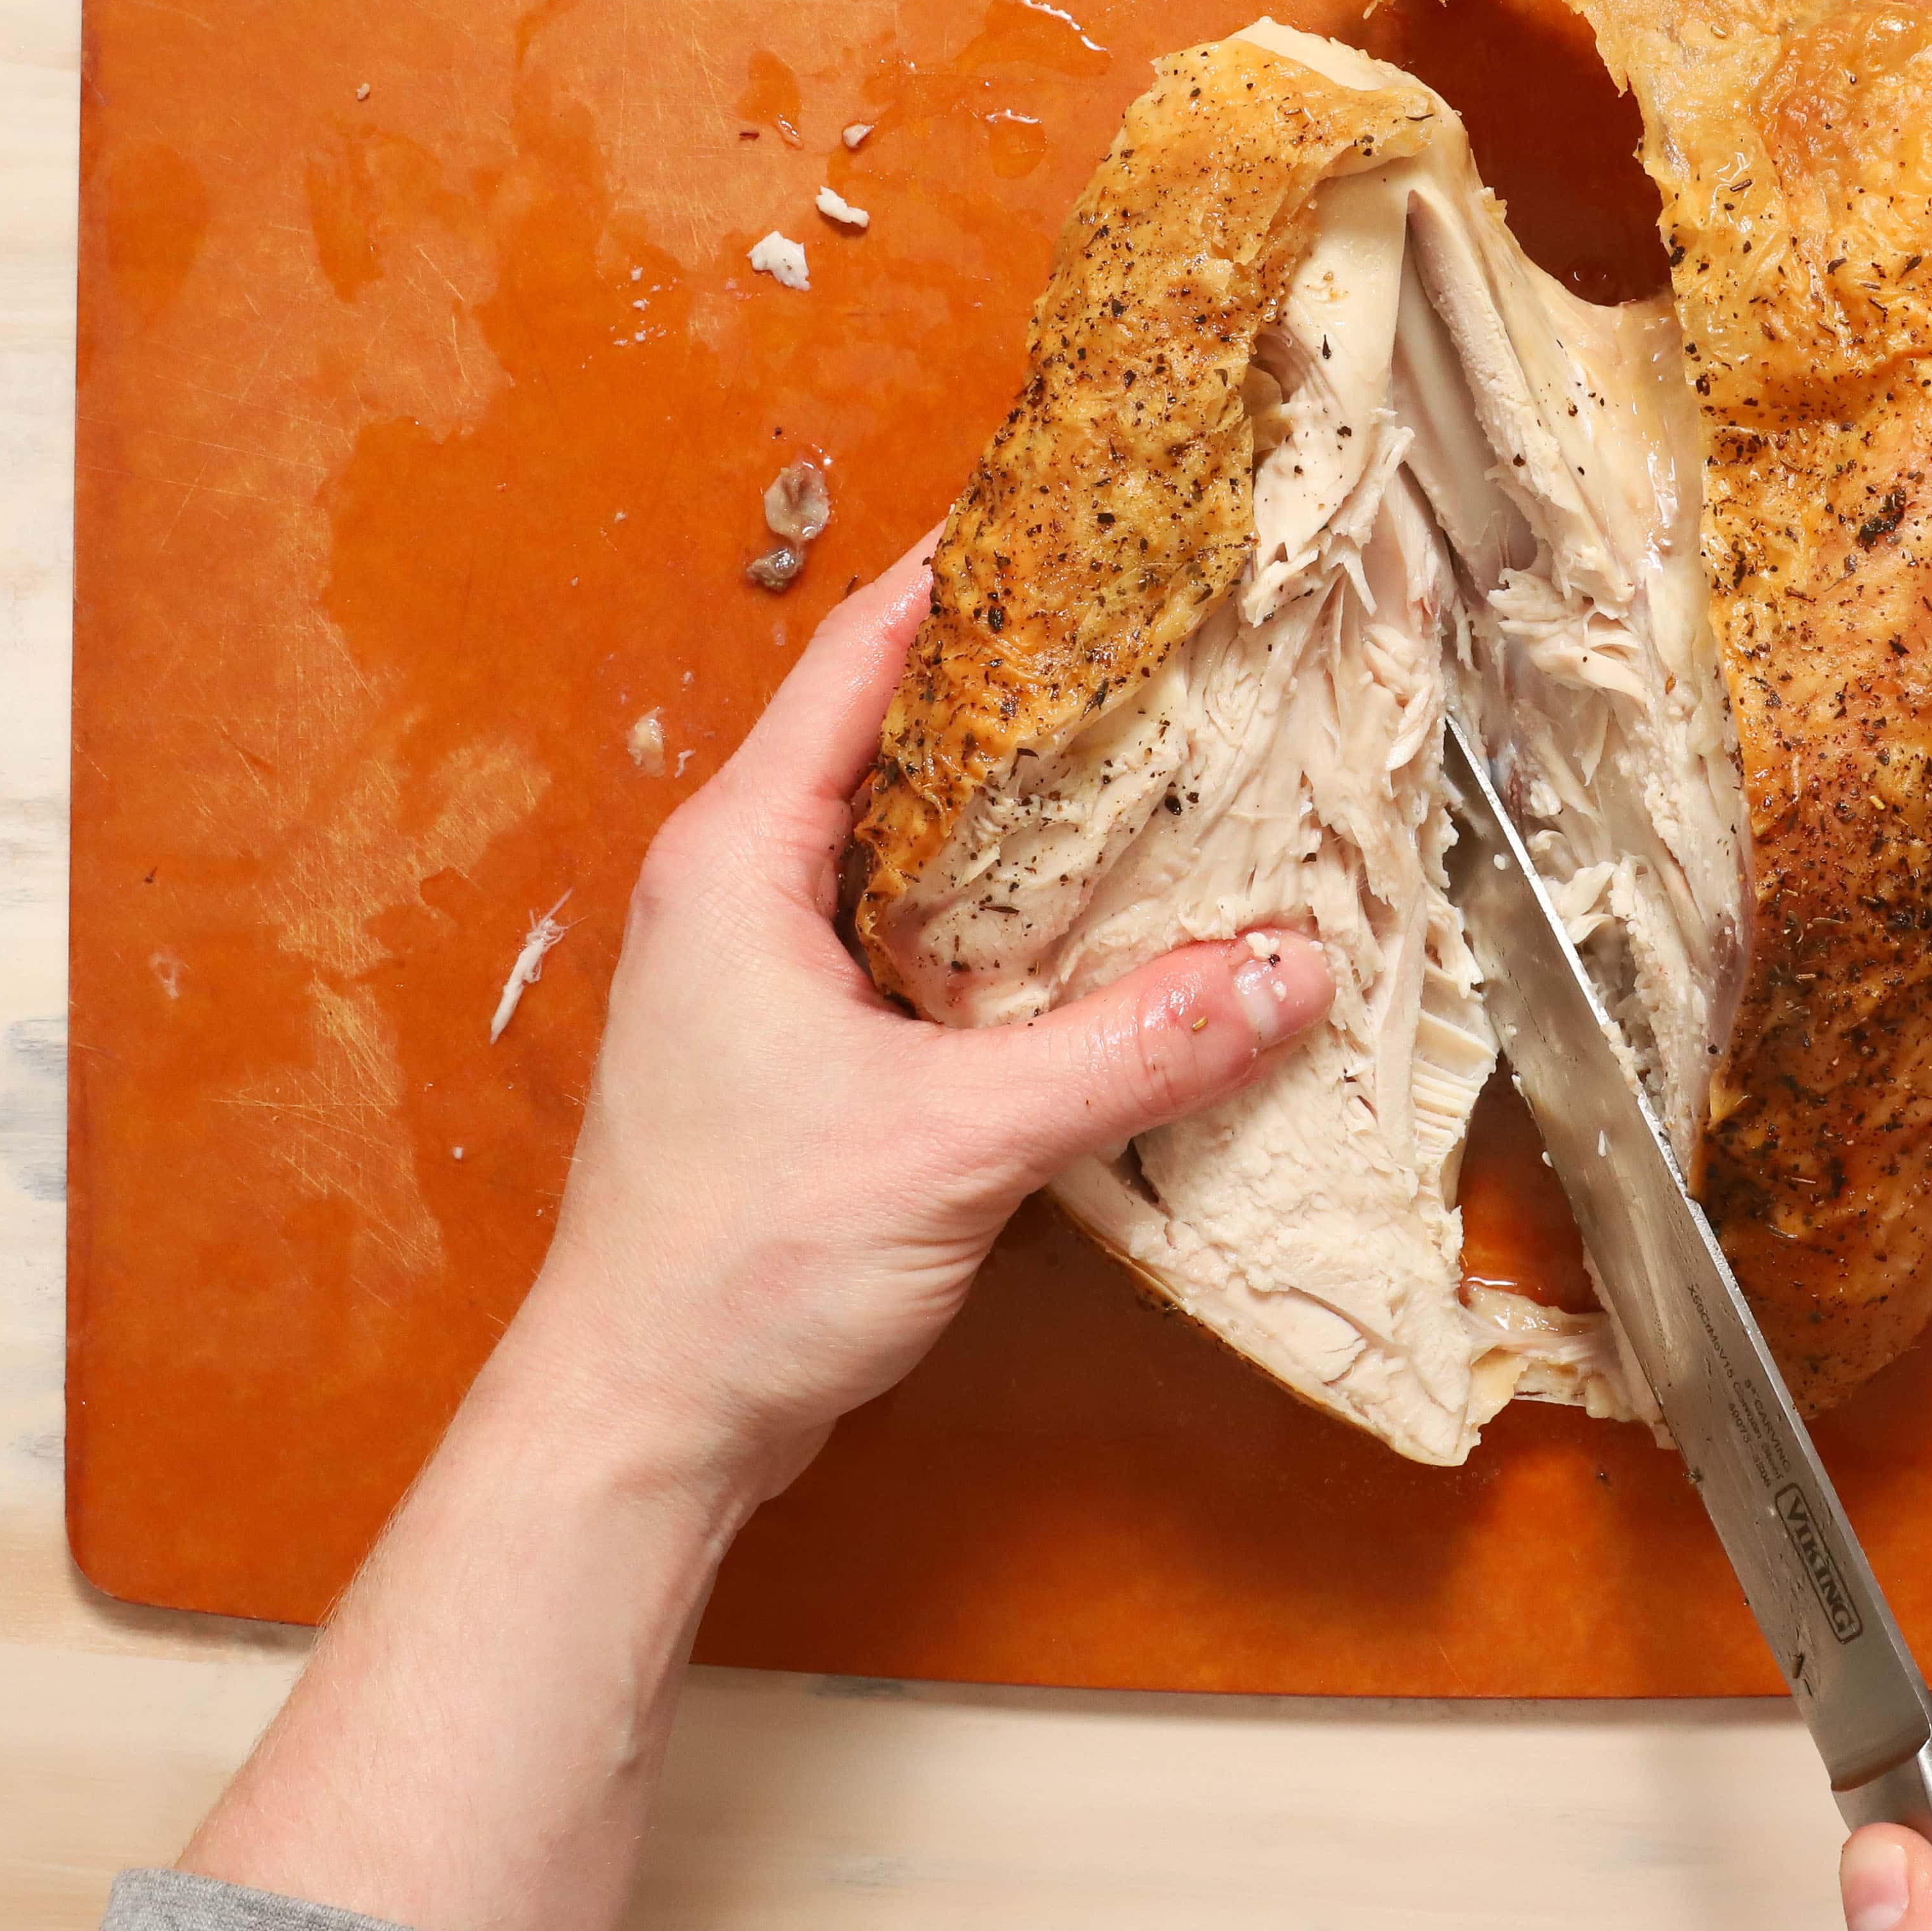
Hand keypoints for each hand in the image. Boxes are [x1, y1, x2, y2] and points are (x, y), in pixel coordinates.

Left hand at [500, 535, 1332, 1505]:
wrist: (642, 1423)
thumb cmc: (745, 1264)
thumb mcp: (959, 1142)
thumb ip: (1129, 1050)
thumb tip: (1289, 972)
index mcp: (739, 859)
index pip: (861, 657)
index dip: (965, 573)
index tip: (1072, 508)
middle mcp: (739, 891)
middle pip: (892, 732)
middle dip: (1020, 681)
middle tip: (1154, 628)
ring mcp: (763, 972)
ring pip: (906, 839)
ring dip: (1014, 804)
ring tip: (1151, 754)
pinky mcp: (801, 1049)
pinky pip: (913, 930)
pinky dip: (1001, 907)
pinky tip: (1096, 922)